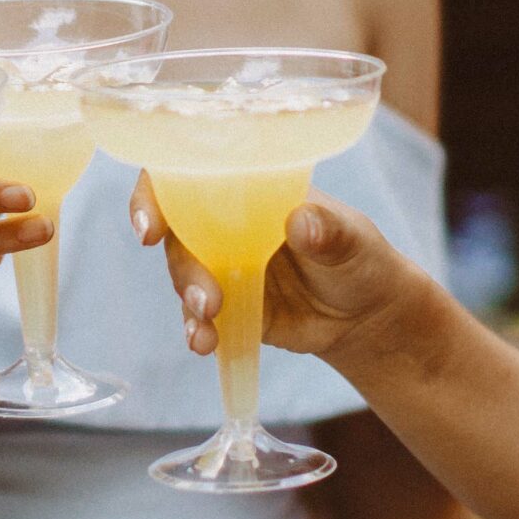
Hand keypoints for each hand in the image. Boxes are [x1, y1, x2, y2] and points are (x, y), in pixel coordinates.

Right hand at [131, 178, 430, 368]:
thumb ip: (327, 230)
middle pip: (178, 232)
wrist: (368, 315)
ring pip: (185, 275)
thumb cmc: (360, 256)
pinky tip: (205, 343)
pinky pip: (199, 316)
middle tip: (204, 297)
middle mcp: (226, 223)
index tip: (150, 223)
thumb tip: (300, 222)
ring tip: (209, 321)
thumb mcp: (352, 238)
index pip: (188, 174)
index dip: (155, 192)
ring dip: (189, 298)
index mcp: (250, 189)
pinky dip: (197, 329)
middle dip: (182, 264)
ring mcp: (223, 266)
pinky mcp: (227, 307)